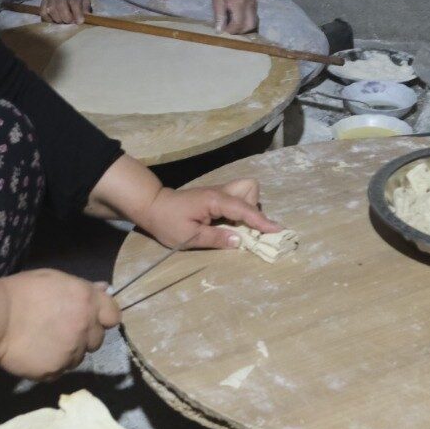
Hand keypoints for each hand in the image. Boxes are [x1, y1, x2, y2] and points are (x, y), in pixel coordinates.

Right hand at [0, 269, 119, 380]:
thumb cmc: (21, 292)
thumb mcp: (53, 279)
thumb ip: (82, 287)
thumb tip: (104, 289)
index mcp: (87, 300)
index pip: (114, 315)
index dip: (103, 318)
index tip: (91, 320)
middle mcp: (85, 326)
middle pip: (97, 339)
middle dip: (84, 336)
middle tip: (61, 331)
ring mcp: (71, 351)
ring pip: (78, 357)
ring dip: (68, 352)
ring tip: (44, 342)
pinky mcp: (55, 370)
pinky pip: (59, 370)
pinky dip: (50, 364)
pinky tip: (35, 353)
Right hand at [36, 0, 90, 23]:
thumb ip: (86, 7)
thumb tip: (87, 17)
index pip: (74, 2)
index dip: (77, 13)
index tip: (80, 22)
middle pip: (61, 7)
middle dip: (67, 18)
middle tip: (71, 22)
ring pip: (51, 11)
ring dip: (58, 20)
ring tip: (63, 21)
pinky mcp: (43, 2)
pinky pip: (43, 13)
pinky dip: (48, 19)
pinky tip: (54, 20)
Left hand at [137, 179, 280, 249]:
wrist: (153, 206)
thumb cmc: (168, 222)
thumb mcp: (190, 237)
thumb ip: (216, 238)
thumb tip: (241, 241)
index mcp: (214, 200)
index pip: (244, 208)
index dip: (261, 220)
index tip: (276, 230)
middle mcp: (220, 192)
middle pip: (249, 188)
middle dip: (253, 207)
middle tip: (243, 227)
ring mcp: (218, 191)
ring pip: (245, 189)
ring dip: (247, 207)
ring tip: (235, 225)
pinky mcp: (216, 195)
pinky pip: (237, 197)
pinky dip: (240, 209)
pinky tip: (228, 223)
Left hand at [212, 0, 257, 33]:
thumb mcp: (217, 2)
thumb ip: (219, 17)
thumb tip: (220, 32)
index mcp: (239, 4)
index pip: (238, 23)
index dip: (231, 30)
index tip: (224, 31)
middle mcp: (250, 5)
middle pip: (249, 26)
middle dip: (240, 32)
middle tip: (229, 31)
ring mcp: (254, 5)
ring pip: (253, 24)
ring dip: (244, 29)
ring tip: (233, 27)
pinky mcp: (255, 6)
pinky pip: (254, 19)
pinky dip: (247, 24)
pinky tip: (238, 22)